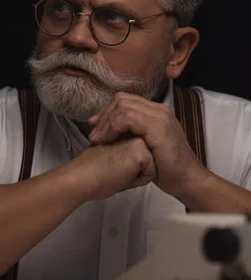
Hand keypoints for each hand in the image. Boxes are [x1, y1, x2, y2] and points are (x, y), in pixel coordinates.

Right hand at [70, 137, 155, 200]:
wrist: (83, 177)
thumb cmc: (94, 171)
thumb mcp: (111, 153)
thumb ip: (125, 149)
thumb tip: (135, 160)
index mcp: (127, 131)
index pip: (142, 155)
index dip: (128, 167)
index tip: (110, 165)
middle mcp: (134, 132)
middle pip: (148, 160)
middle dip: (134, 170)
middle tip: (112, 169)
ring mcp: (139, 140)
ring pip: (151, 166)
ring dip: (136, 174)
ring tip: (117, 172)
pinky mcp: (141, 152)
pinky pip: (151, 173)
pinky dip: (138, 180)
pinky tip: (122, 177)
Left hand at [87, 92, 205, 198]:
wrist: (187, 180)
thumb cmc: (166, 168)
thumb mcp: (146, 147)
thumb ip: (133, 135)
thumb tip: (110, 131)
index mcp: (156, 112)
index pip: (125, 100)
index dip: (106, 112)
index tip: (95, 127)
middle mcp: (159, 110)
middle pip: (121, 99)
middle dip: (103, 115)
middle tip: (93, 134)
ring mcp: (159, 116)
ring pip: (123, 105)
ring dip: (106, 122)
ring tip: (97, 139)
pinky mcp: (158, 127)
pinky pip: (128, 118)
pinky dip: (113, 127)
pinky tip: (107, 140)